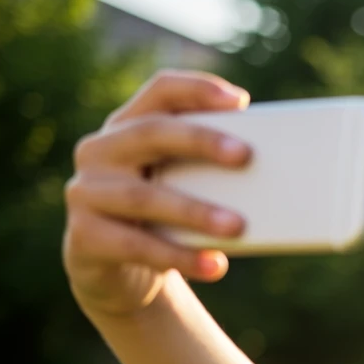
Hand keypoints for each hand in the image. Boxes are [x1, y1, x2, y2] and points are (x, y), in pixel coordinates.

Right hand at [62, 68, 253, 317]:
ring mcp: (86, 192)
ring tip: (238, 227)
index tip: (241, 101)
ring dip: (195, 211)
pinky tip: (216, 265)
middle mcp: (100, 150)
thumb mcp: (185, 188)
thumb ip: (212, 171)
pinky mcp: (85, 236)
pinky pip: (136, 246)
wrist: (121, 273)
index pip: (160, 92)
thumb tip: (279, 175)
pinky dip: (180, 257)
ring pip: (144, 197)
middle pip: (150, 133)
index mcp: (129, 126)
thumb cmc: (167, 219)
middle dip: (200, 141)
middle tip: (245, 155)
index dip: (197, 90)